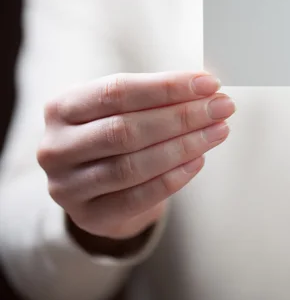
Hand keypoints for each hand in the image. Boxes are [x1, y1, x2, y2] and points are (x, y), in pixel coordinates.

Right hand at [38, 71, 234, 240]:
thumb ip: (158, 97)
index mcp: (62, 107)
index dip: (167, 87)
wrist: (98, 189)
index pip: (117, 91)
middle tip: (221, 108)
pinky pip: (138, 197)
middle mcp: (57, 146)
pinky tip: (199, 160)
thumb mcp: (125, 110)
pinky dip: (173, 178)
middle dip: (181, 117)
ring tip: (218, 131)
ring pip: (132, 165)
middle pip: (126, 130)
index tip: (209, 83)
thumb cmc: (115, 137)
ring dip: (184, 146)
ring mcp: (68, 186)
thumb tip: (208, 85)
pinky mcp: (89, 215)